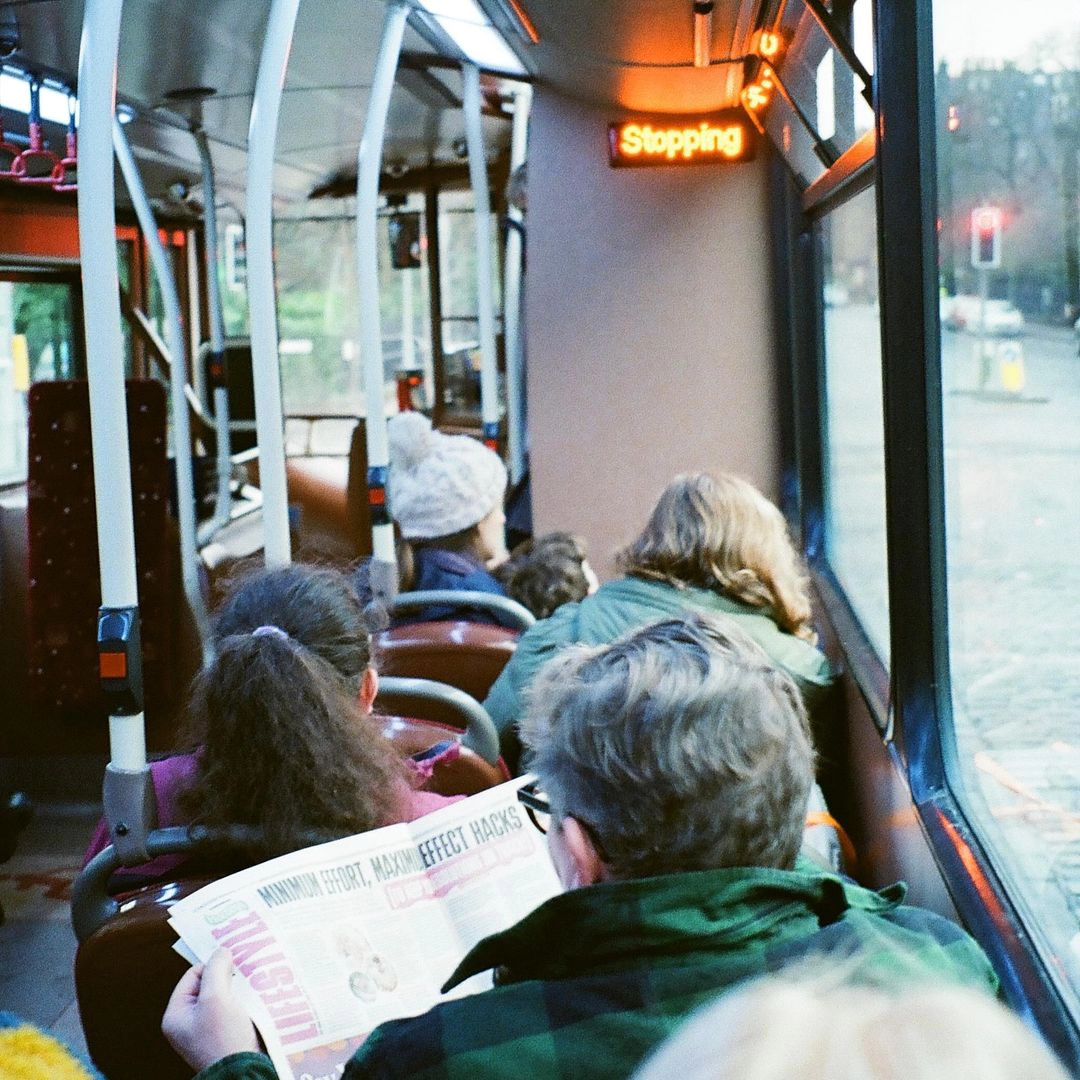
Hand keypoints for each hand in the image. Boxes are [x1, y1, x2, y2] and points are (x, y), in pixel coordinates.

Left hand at [163, 948, 260, 1070]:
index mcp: (176, 1015)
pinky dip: (241, 1002)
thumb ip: (216, 969)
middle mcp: (187, 1023)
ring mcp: (205, 1030)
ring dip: (236, 990)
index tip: (232, 966)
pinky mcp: (222, 1035)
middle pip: (207, 985)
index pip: (192, 975)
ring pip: (221, 996)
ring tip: (249, 989)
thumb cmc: (223, 1038)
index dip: (212, 967)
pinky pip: (230, 1010)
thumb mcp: (216, 997)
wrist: (242, 1073)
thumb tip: (221, 951)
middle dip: (226, 978)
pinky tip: (252, 1001)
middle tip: (242, 975)